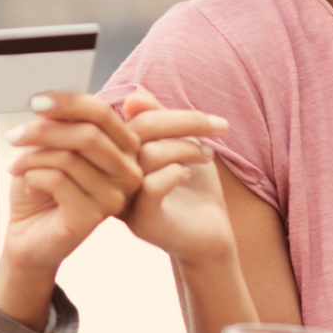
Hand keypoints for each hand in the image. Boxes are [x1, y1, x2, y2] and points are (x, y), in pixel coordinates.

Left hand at [2, 92, 143, 276]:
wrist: (28, 235)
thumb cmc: (41, 187)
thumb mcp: (51, 147)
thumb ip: (60, 124)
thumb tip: (50, 100)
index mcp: (123, 148)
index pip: (103, 114)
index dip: (69, 102)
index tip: (36, 101)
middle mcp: (128, 172)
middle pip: (89, 135)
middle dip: (45, 130)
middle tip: (15, 136)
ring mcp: (115, 197)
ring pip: (70, 158)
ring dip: (33, 157)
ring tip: (18, 165)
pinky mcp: (92, 218)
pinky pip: (58, 181)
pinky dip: (33, 176)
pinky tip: (28, 184)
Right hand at [115, 89, 234, 264]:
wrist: (212, 238)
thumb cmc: (195, 190)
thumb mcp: (180, 147)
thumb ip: (159, 121)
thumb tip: (134, 95)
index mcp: (118, 157)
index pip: (131, 119)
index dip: (168, 110)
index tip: (206, 119)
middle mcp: (113, 179)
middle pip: (136, 131)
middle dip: (184, 123)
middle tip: (219, 128)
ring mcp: (124, 202)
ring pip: (145, 155)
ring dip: (185, 148)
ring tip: (207, 155)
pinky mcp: (141, 223)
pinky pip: (150, 186)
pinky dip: (176, 172)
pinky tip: (189, 176)